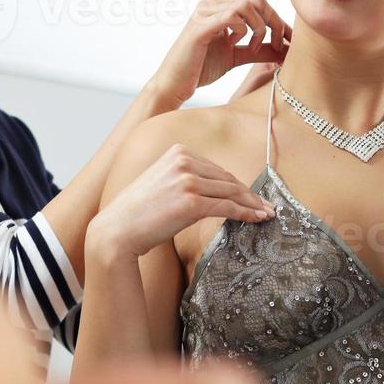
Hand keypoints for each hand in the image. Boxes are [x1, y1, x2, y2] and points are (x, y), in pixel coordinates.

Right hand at [88, 144, 273, 259]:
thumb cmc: (137, 213)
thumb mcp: (162, 183)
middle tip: (266, 205)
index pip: (216, 169)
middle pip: (226, 178)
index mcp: (177, 152)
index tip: (251, 194)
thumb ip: (185, 179)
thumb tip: (214, 190)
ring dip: (251, 204)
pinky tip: (256, 218)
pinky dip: (245, 213)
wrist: (117, 230)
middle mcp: (183, 161)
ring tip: (266, 213)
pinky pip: (227, 207)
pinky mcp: (191, 202)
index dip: (236, 184)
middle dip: (248, 194)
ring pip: (231, 192)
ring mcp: (188, 180)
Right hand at [149, 0, 291, 107]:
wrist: (174, 84)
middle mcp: (211, 4)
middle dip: (272, 21)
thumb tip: (285, 47)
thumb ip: (259, 49)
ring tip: (253, 47)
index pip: (257, 2)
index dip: (277, 19)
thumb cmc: (201, 68)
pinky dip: (243, 30)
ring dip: (258, 27)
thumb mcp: (237, 56)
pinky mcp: (199, 26)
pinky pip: (230, 16)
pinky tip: (236, 44)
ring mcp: (204, 13)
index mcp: (220, 8)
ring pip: (246, 5)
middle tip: (276, 45)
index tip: (290, 41)